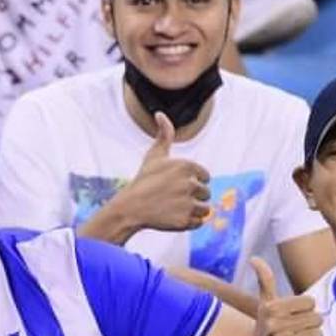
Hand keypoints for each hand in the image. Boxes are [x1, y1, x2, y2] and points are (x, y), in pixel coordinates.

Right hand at [114, 112, 211, 231]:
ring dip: (192, 210)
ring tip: (174, 207)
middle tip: (171, 197)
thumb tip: (160, 114)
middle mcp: (190, 184)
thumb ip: (164, 135)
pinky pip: (199, 222)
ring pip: (205, 208)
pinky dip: (189, 222)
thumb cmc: (143, 181)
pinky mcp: (185, 221)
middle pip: (205, 193)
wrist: (130, 208)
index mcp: (186, 166)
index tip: (175, 184)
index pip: (205, 176)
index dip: (191, 181)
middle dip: (191, 196)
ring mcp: (188, 203)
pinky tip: (174, 217)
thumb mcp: (154, 156)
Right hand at [249, 256, 321, 335]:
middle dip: (310, 329)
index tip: (290, 321)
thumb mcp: (264, 308)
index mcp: (269, 307)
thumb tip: (254, 258)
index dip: (305, 313)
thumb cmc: (268, 335)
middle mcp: (271, 323)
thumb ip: (264, 282)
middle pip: (316, 318)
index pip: (311, 302)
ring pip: (318, 335)